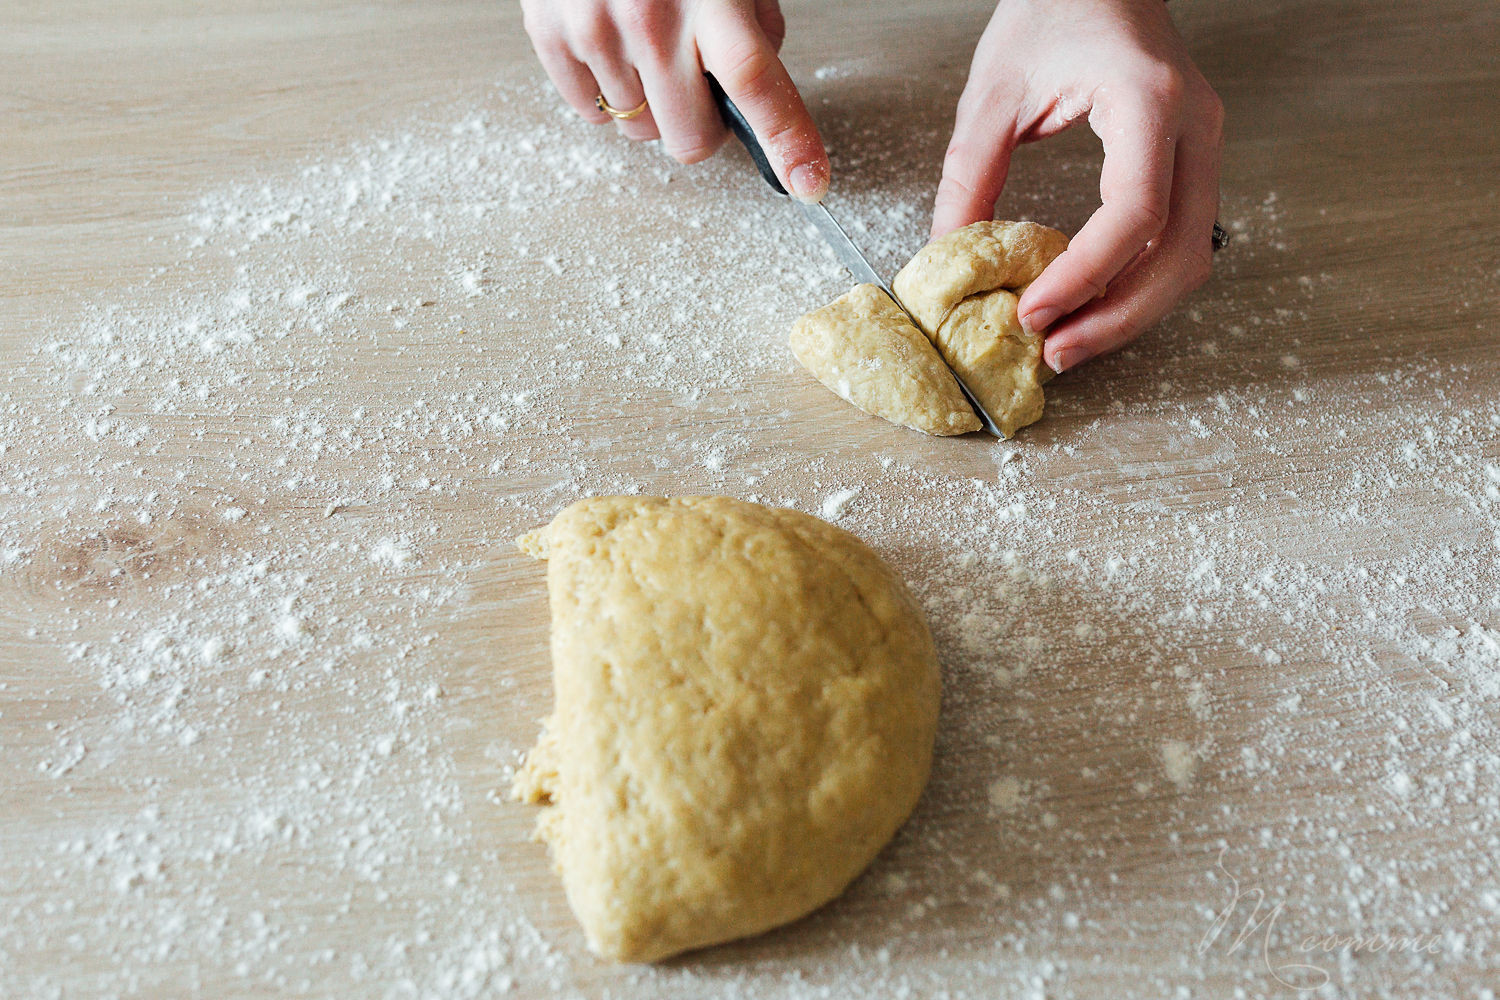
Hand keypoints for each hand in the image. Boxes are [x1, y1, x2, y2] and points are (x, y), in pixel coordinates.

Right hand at [520, 0, 829, 200]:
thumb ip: (751, 26)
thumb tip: (753, 95)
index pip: (754, 83)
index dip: (787, 140)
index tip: (809, 182)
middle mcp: (650, 17)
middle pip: (690, 140)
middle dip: (700, 126)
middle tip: (696, 85)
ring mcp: (596, 29)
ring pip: (638, 131)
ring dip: (650, 103)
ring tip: (644, 42)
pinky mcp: (550, 35)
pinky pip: (590, 112)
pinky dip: (606, 91)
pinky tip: (613, 46)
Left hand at [932, 0, 1224, 372]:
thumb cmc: (1053, 6)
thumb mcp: (994, 91)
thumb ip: (970, 176)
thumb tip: (947, 258)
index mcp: (1149, 98)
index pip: (1135, 212)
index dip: (1085, 275)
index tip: (1033, 312)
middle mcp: (1194, 125)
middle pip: (1179, 252)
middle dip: (1117, 316)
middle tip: (1054, 353)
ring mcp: (1204, 145)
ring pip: (1190, 257)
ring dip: (1131, 312)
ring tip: (1068, 342)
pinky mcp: (1193, 162)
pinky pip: (1179, 242)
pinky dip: (1137, 285)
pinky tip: (1089, 305)